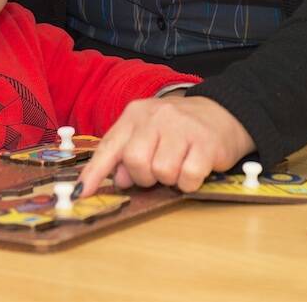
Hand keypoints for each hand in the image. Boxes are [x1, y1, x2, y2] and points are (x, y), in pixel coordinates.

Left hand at [75, 94, 254, 196]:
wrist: (225, 113)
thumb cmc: (179, 128)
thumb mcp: (148, 132)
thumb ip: (126, 153)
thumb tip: (116, 179)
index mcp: (136, 114)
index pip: (109, 146)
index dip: (93, 173)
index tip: (81, 194)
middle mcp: (157, 116)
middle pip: (135, 161)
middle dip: (144, 175)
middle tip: (157, 170)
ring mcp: (182, 127)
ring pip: (162, 171)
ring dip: (170, 178)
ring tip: (179, 164)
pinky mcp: (206, 142)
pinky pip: (188, 178)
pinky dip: (189, 182)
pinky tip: (194, 167)